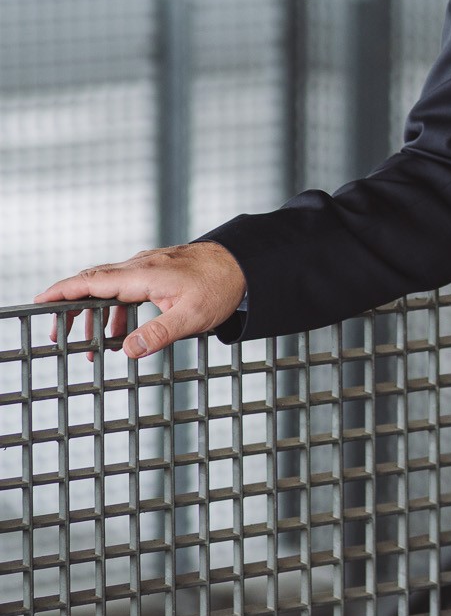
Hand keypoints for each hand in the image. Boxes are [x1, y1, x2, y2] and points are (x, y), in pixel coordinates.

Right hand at [35, 242, 247, 359]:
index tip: (41, 301)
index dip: (64, 292)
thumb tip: (128, 351)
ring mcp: (149, 265)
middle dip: (72, 308)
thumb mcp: (190, 317)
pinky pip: (126, 287)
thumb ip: (157, 334)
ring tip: (93, 347)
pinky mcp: (158, 270)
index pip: (93, 282)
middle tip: (59, 336)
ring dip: (97, 315)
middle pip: (94, 282)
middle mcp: (141, 265)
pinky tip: (121, 334)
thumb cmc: (220, 286)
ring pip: (110, 286)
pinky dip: (116, 310)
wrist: (245, 263)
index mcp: (143, 275)